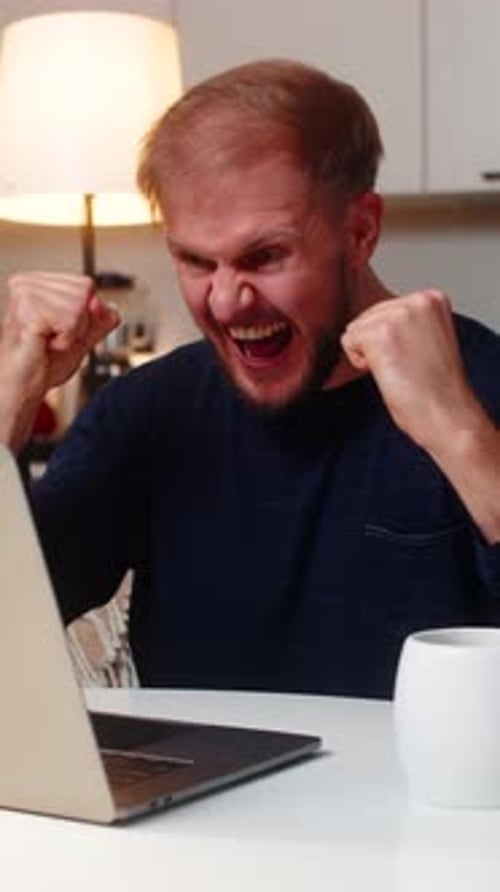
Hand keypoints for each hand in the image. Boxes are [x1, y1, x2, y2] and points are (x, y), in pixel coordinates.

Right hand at [0, 271, 119, 449]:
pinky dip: (65, 340)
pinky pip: (71, 321)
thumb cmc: (44, 363)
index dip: (84, 316)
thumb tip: (109, 306)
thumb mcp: (82, 337)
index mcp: (37, 283)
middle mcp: (27, 283)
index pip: (86, 285)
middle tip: (53, 339)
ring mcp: (25, 293)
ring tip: (47, 342)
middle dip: (79, 324)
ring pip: (80, 306)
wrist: (22, 387)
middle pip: (85, 290)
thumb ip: (100, 319)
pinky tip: (44, 344)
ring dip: (71, 334)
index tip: (60, 332)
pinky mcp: (28, 308)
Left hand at [340, 290, 484, 452]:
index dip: (391, 340)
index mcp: (432, 298)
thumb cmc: (436, 388)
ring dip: (370, 355)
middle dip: (378, 346)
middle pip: (368, 316)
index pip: (385, 309)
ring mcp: (398, 314)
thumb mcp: (427, 339)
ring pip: (356, 328)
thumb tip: (370, 319)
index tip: (415, 358)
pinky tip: (389, 372)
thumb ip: (406, 323)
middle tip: (407, 367)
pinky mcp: (379, 333)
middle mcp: (417, 300)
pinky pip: (348, 341)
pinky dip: (359, 362)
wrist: (447, 414)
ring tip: (400, 369)